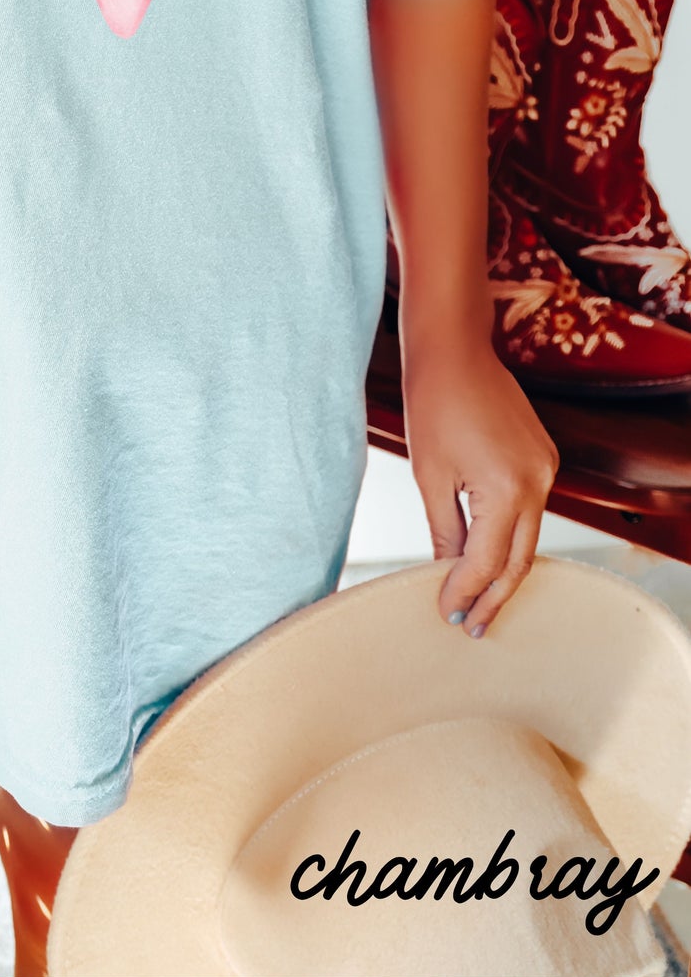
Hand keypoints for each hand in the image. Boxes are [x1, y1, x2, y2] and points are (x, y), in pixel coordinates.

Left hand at [401, 316, 559, 636]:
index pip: (486, 562)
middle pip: (519, 561)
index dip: (465, 593)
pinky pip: (531, 511)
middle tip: (472, 627)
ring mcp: (546, 470)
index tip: (448, 616)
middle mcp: (537, 483)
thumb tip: (446, 575)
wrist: (454, 349)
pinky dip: (511, 537)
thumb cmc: (433, 403)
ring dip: (503, 571)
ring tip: (478, 601)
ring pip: (528, 538)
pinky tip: (490, 555)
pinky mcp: (544, 459)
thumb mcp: (430, 475)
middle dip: (494, 597)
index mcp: (506, 489)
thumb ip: (444, 532)